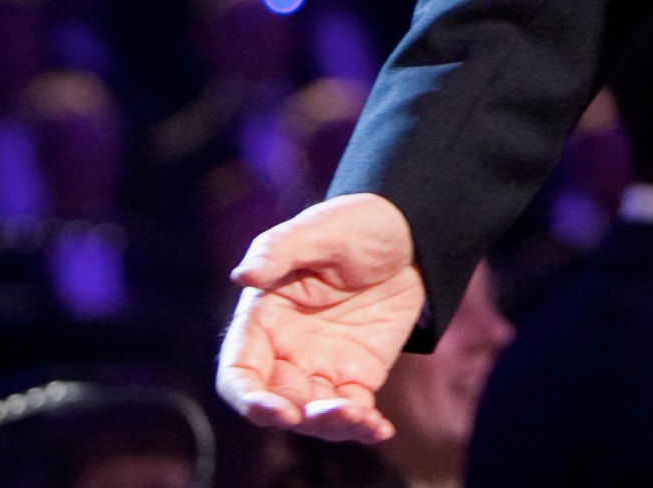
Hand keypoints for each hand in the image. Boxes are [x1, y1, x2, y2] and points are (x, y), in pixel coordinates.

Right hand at [215, 191, 425, 441]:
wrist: (413, 232)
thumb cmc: (357, 223)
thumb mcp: (321, 229)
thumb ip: (280, 251)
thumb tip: (243, 275)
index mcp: (263, 319)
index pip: (239, 373)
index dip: (250, 399)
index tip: (276, 411)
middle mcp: (285, 349)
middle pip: (276, 402)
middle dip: (299, 417)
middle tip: (336, 411)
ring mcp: (320, 365)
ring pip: (312, 414)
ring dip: (331, 425)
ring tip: (363, 419)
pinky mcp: (355, 373)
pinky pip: (351, 410)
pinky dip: (361, 426)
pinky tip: (379, 429)